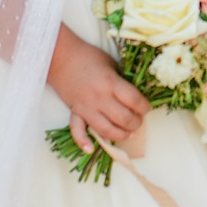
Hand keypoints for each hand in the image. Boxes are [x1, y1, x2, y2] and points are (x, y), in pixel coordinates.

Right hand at [48, 26, 148, 151]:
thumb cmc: (89, 57)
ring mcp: (85, 107)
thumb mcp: (112, 65)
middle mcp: (99, 98)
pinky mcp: (74, 112)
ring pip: (105, 129)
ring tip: (129, 133)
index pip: (134, 101)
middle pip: (123, 118)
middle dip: (136, 123)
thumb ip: (122, 82)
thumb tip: (135, 97)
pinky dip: (83, 141)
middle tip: (139, 120)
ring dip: (120, 134)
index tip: (147, 107)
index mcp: (111, 83)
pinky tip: (91, 149)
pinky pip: (77, 130)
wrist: (59, 57)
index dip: (145, 107)